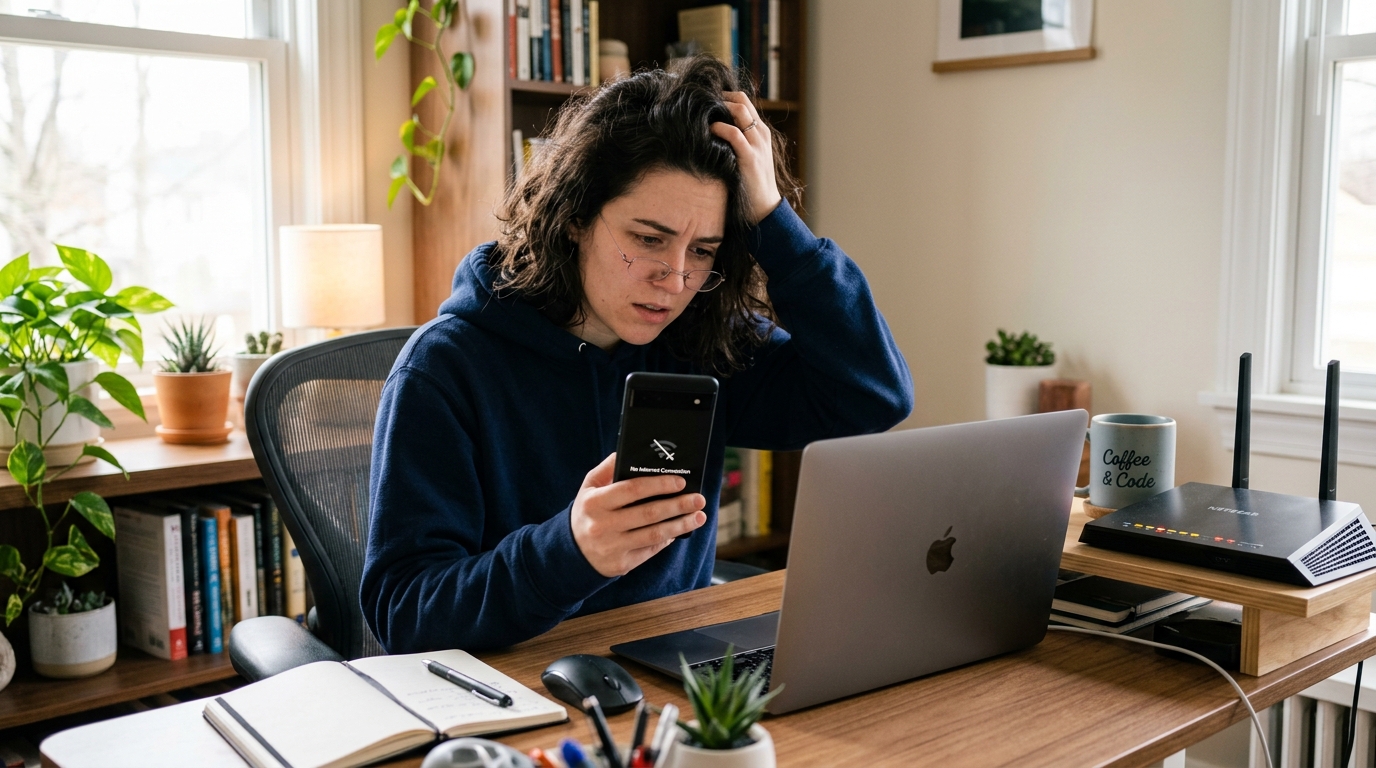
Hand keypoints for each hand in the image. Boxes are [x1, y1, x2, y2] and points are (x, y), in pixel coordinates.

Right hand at [571, 453, 707, 577]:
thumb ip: (607, 469)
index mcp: (594, 503)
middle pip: (648, 513)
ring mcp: (613, 547)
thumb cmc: (586, 513)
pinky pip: (650, 550)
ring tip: (699, 516)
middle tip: (698, 499)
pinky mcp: (621, 564)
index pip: (631, 490)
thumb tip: (626, 451)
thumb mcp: (588, 488)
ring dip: (680, 525)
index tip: (680, 482)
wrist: (571, 553)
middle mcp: (603, 525)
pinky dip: (667, 539)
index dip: (658, 484)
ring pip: (654, 534)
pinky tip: (680, 530)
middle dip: (678, 505)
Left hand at [711, 91, 781, 224]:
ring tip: (702, 113)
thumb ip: (737, 141)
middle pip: (741, 100)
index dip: (725, 95)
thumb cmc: (750, 184)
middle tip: (700, 102)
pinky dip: (720, 128)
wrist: (764, 208)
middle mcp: (761, 133)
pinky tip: (708, 130)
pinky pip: (734, 134)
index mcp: (760, 131)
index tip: (707, 99)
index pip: (744, 101)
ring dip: (719, 108)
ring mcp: (757, 144)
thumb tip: (712, 130)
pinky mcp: (750, 157)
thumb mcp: (747, 156)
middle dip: (720, 97)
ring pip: (740, 111)